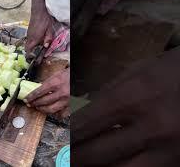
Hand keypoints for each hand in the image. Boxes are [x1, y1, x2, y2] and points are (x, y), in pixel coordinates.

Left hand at [24, 68, 69, 117]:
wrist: (82, 77)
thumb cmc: (69, 74)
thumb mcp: (57, 74)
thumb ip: (48, 82)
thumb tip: (38, 88)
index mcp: (56, 82)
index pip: (39, 92)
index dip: (31, 97)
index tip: (26, 99)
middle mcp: (61, 92)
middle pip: (43, 101)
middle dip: (34, 103)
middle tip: (30, 104)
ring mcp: (66, 100)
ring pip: (51, 109)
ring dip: (42, 109)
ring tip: (38, 108)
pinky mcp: (71, 105)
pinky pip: (62, 114)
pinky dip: (56, 114)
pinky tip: (52, 112)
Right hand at [25, 9, 52, 58]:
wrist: (38, 11)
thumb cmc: (44, 21)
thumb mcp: (49, 30)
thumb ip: (48, 39)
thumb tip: (46, 46)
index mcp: (34, 38)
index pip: (28, 50)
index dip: (30, 55)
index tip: (34, 58)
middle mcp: (30, 37)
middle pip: (27, 47)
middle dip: (30, 52)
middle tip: (36, 53)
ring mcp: (28, 33)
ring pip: (27, 43)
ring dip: (31, 46)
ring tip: (37, 47)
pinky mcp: (28, 31)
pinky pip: (28, 39)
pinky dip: (32, 41)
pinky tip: (37, 40)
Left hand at [73, 47, 179, 166]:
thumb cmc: (171, 70)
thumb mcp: (136, 72)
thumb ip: (107, 94)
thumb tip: (82, 116)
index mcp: (133, 97)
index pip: (87, 123)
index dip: (70, 136)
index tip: (60, 142)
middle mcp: (150, 126)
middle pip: (99, 152)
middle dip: (76, 157)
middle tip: (64, 158)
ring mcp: (168, 148)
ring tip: (80, 164)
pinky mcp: (179, 160)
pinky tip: (110, 166)